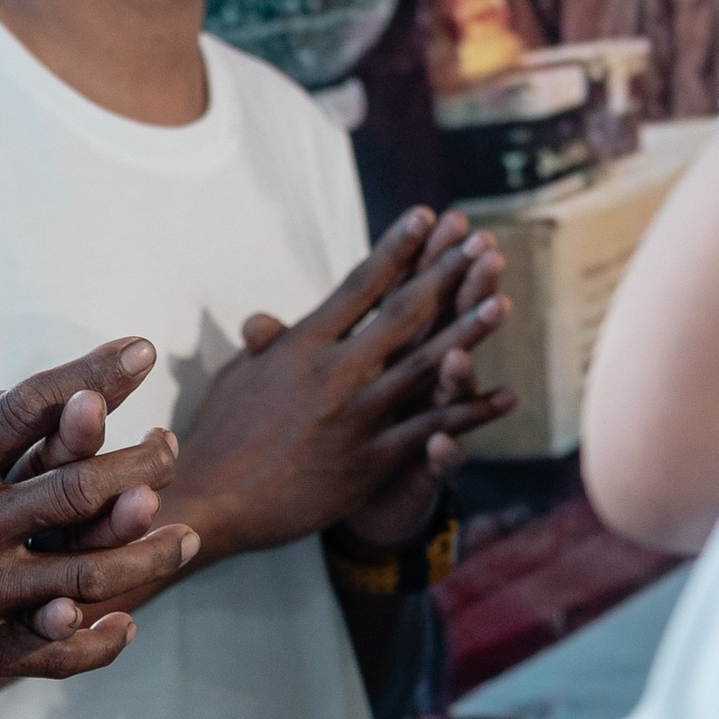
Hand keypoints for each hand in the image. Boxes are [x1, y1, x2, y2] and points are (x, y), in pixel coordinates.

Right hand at [0, 340, 198, 709]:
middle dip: (139, 462)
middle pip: (75, 486)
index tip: (140, 353)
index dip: (92, 375)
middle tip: (173, 447)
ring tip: (187, 535)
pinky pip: (47, 654)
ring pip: (83, 573)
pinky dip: (94, 642)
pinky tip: (126, 622)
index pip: (28, 407)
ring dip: (145, 551)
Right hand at [176, 206, 514, 562]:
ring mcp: (354, 415)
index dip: (397, 248)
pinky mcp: (369, 458)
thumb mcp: (238, 379)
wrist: (211, 502)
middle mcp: (333, 373)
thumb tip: (264, 322)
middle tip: (482, 242)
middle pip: (402, 314)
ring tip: (502, 301)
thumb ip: (265, 349)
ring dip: (468, 333)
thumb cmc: (217, 438)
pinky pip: (431, 430)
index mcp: (301, 345)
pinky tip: (507, 395)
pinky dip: (471, 413)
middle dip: (445, 274)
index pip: (359, 284)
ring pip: (424, 366)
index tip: (429, 216)